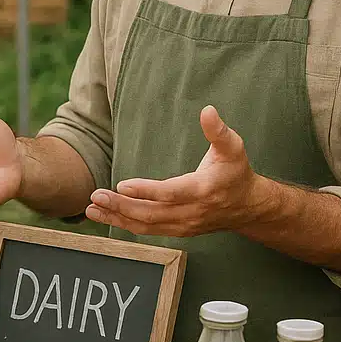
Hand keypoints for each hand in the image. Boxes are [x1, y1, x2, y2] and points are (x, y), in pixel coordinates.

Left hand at [86, 106, 267, 235]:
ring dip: (117, 217)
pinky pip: (148, 231)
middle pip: (151, 214)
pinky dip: (125, 224)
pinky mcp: (177, 231)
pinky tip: (107, 216)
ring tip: (92, 208)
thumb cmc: (236, 173)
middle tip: (96, 196)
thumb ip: (218, 131)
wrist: (248, 206)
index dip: (146, 191)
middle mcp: (191, 212)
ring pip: (146, 225)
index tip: (122, 185)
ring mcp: (183, 225)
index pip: (170, 193)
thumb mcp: (233, 148)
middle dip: (121, 206)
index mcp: (202, 190)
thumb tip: (208, 111)